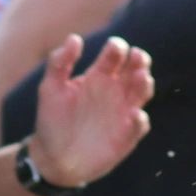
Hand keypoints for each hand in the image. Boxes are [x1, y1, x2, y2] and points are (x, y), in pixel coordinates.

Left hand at [30, 34, 152, 187]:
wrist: (53, 157)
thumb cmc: (51, 120)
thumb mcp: (50, 88)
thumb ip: (59, 62)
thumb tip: (75, 38)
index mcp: (99, 75)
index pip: (116, 55)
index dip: (119, 48)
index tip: (116, 48)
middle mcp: (115, 91)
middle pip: (135, 70)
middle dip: (139, 61)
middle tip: (137, 57)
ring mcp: (123, 112)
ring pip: (142, 93)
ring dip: (144, 84)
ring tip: (141, 78)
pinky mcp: (127, 135)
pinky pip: (140, 125)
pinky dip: (140, 120)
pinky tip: (135, 115)